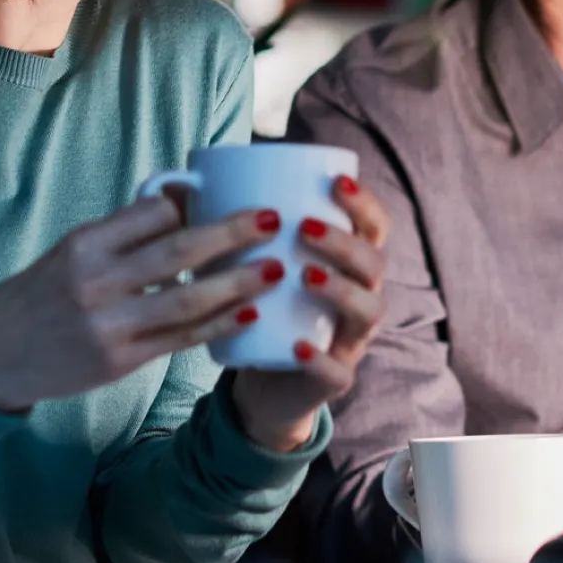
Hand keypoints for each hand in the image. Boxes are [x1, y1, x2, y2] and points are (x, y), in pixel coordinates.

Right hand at [0, 197, 280, 412]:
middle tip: (274, 220)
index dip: (193, 203)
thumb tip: (185, 200)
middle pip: (178, 251)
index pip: (151, 212)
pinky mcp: (120, 361)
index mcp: (84, 243)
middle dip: (232, 233)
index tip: (227, 195)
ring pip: (187, 300)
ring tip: (276, 267)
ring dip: (238, 283)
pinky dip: (219, 326)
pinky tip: (251, 314)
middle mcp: (96, 281)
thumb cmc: (41, 293)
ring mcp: (109, 324)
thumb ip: (124, 233)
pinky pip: (180, 340)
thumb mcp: (71, 251)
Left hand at [231, 175, 389, 451]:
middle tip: (305, 228)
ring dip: (341, 289)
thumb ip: (240, 229)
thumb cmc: (264, 309)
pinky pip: (338, 370)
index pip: (374, 226)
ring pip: (369, 311)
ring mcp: (351, 339)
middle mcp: (361, 296)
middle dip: (345, 242)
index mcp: (348, 264)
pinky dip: (321, 358)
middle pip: (374, 264)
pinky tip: (298, 345)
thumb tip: (188, 181)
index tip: (335, 182)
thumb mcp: (258, 266)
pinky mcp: (334, 379)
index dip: (363, 203)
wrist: (266, 381)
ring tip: (305, 275)